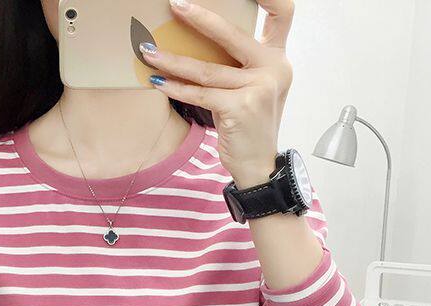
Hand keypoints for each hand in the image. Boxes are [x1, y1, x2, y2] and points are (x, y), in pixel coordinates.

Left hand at [141, 0, 294, 186]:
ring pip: (206, 69)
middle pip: (233, 34)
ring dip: (173, 60)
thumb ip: (238, 64)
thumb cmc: (249, 126)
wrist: (258, 165)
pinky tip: (158, 81)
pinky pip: (200, 94)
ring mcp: (259, 89)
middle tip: (175, 6)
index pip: (282, 14)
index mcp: (278, 59)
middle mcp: (274, 69)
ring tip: (148, 52)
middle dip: (200, 18)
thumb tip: (196, 41)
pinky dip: (176, 88)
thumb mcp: (252, 89)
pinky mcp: (241, 108)